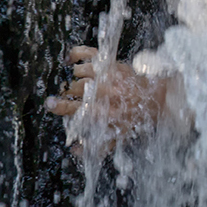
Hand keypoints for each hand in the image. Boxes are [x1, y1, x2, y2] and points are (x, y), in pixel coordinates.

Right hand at [45, 45, 164, 154]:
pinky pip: (92, 54)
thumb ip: (98, 145)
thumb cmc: (135, 118)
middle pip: (78, 89)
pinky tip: (70, 60)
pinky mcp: (114, 64)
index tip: (49, 104)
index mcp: (107, 111)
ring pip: (83, 72)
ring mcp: (111, 76)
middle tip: (68, 96)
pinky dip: (78, 54)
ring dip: (77, 78)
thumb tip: (75, 151)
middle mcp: (109, 92)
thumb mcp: (120, 136)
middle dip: (69, 93)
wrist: (157, 99)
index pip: (80, 108)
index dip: (62, 106)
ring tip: (80, 84)